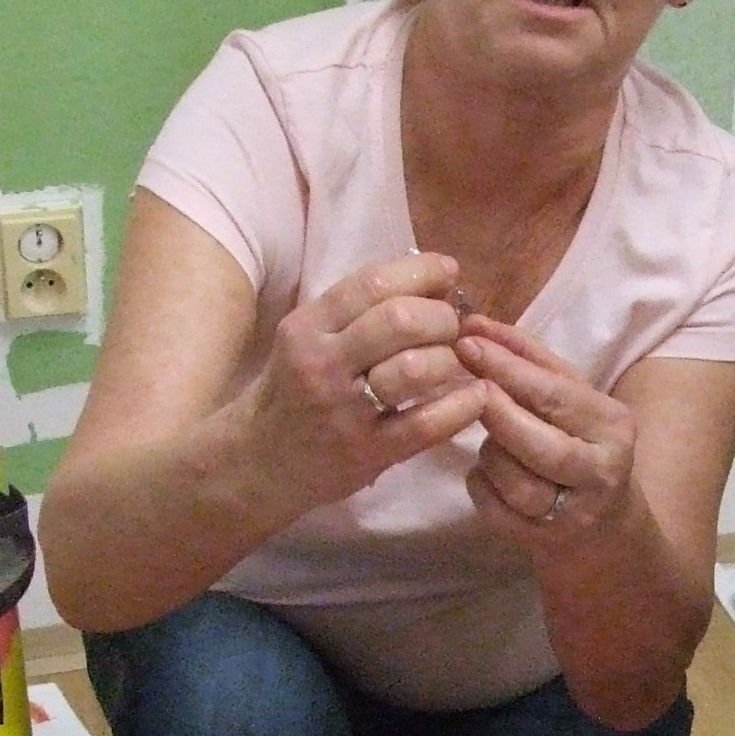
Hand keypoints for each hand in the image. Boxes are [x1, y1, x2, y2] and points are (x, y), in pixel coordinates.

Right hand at [247, 250, 487, 508]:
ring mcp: (344, 411)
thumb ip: (356, 311)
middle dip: (441, 317)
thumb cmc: (293, 392)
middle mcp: (322, 363)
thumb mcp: (308, 339)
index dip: (422, 272)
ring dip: (450, 359)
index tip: (448, 272)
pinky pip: (425, 424)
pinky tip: (477, 397)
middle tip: (451, 327)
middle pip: (400, 320)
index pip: (373, 283)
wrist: (257, 463)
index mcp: (308, 326)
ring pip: (415, 368)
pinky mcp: (366, 453)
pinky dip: (461, 407)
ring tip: (456, 362)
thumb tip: (429, 279)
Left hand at [457, 311, 636, 549]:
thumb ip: (527, 358)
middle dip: (496, 414)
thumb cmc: (580, 444)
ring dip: (490, 456)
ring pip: (515, 482)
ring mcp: (574, 513)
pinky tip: (486, 474)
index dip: (506, 369)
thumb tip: (475, 323)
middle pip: (539, 445)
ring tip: (490, 441)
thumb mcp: (570, 396)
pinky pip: (495, 510)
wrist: (603, 527)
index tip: (466, 343)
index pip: (554, 395)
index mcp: (612, 425)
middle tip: (469, 390)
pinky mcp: (544, 542)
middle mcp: (601, 471)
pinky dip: (480, 487)